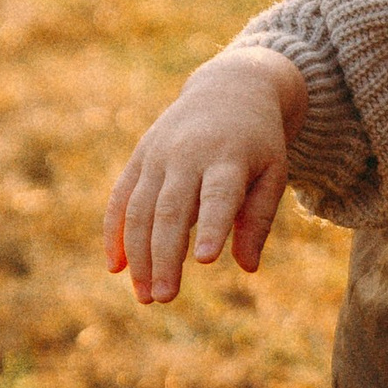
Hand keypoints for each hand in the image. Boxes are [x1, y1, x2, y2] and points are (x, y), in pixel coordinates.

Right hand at [104, 49, 305, 304]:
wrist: (230, 89)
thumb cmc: (258, 142)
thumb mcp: (273, 172)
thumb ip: (258, 218)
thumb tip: (247, 268)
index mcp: (229, 156)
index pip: (217, 195)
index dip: (210, 226)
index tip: (203, 261)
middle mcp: (189, 154)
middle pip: (171, 209)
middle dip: (164, 256)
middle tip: (163, 298)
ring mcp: (159, 154)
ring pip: (140, 209)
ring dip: (138, 255)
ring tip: (145, 296)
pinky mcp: (140, 157)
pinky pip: (121, 198)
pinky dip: (114, 232)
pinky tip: (115, 267)